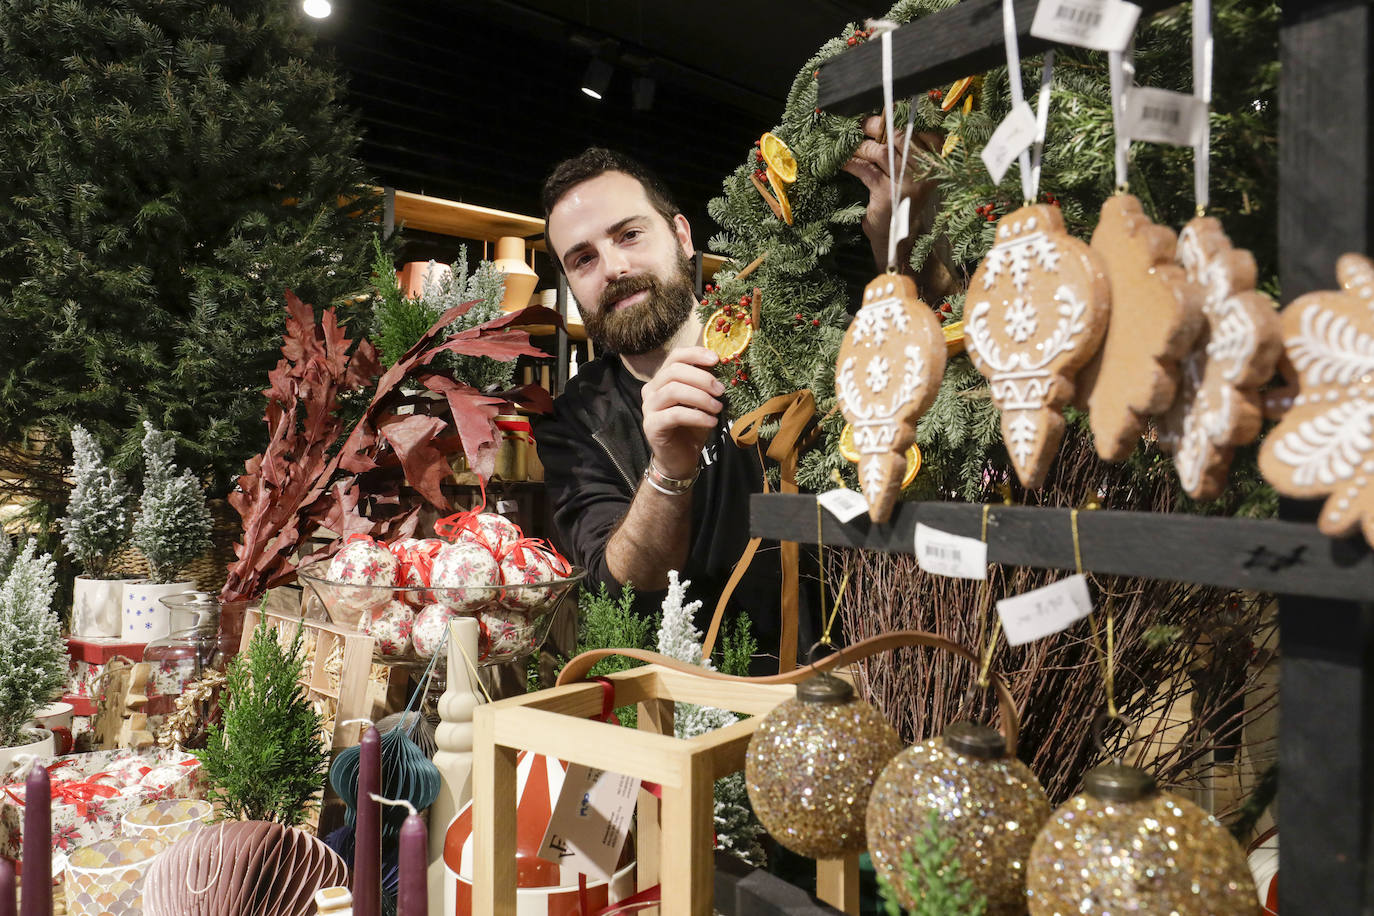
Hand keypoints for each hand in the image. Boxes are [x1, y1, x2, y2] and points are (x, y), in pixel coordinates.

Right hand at [641, 347, 723, 478]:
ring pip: (673, 391)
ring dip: (700, 397)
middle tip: (721, 390)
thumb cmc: (692, 427)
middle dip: (702, 378)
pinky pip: (674, 414)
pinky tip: (712, 422)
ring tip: (718, 407)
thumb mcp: (702, 401)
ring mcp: (648, 407)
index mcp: (662, 379)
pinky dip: (697, 416)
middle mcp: (651, 390)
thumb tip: (723, 365)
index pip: (675, 356)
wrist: (680, 458)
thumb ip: (706, 384)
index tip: (717, 359)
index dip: (695, 354)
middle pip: (674, 371)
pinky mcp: (651, 425)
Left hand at [842, 114, 941, 271]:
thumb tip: (883, 125)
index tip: (882, 114)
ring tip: (849, 145)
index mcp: (936, 163)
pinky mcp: (887, 195)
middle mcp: (925, 171)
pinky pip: (866, 171)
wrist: (901, 240)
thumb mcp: (913, 177)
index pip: (920, 132)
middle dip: (877, 127)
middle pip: (899, 137)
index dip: (898, 121)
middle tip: (860, 126)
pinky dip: (853, 164)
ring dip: (861, 146)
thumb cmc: (905, 203)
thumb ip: (906, 154)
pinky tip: (843, 162)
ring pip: (881, 152)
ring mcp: (906, 183)